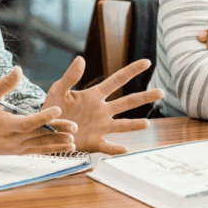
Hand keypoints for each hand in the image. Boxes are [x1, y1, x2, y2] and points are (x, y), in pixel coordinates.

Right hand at [0, 66, 76, 155]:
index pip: (27, 122)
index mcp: (5, 125)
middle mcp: (11, 139)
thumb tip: (19, 69)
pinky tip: (65, 148)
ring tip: (74, 141)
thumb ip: (4, 83)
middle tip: (75, 127)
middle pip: (38, 135)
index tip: (58, 109)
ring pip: (40, 146)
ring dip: (57, 144)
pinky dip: (51, 150)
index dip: (43, 117)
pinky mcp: (17, 152)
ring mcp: (15, 148)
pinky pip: (37, 151)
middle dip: (57, 131)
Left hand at [42, 57, 164, 154]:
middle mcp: (102, 111)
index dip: (131, 71)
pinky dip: (116, 149)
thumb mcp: (58, 89)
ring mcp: (101, 127)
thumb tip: (81, 59)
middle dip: (144, 97)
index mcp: (95, 95)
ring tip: (146, 124)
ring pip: (122, 125)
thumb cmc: (53, 107)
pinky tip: (125, 149)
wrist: (46, 129)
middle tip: (161, 92)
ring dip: (134, 125)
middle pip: (127, 102)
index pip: (116, 80)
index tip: (147, 62)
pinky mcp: (95, 142)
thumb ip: (70, 76)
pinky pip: (108, 146)